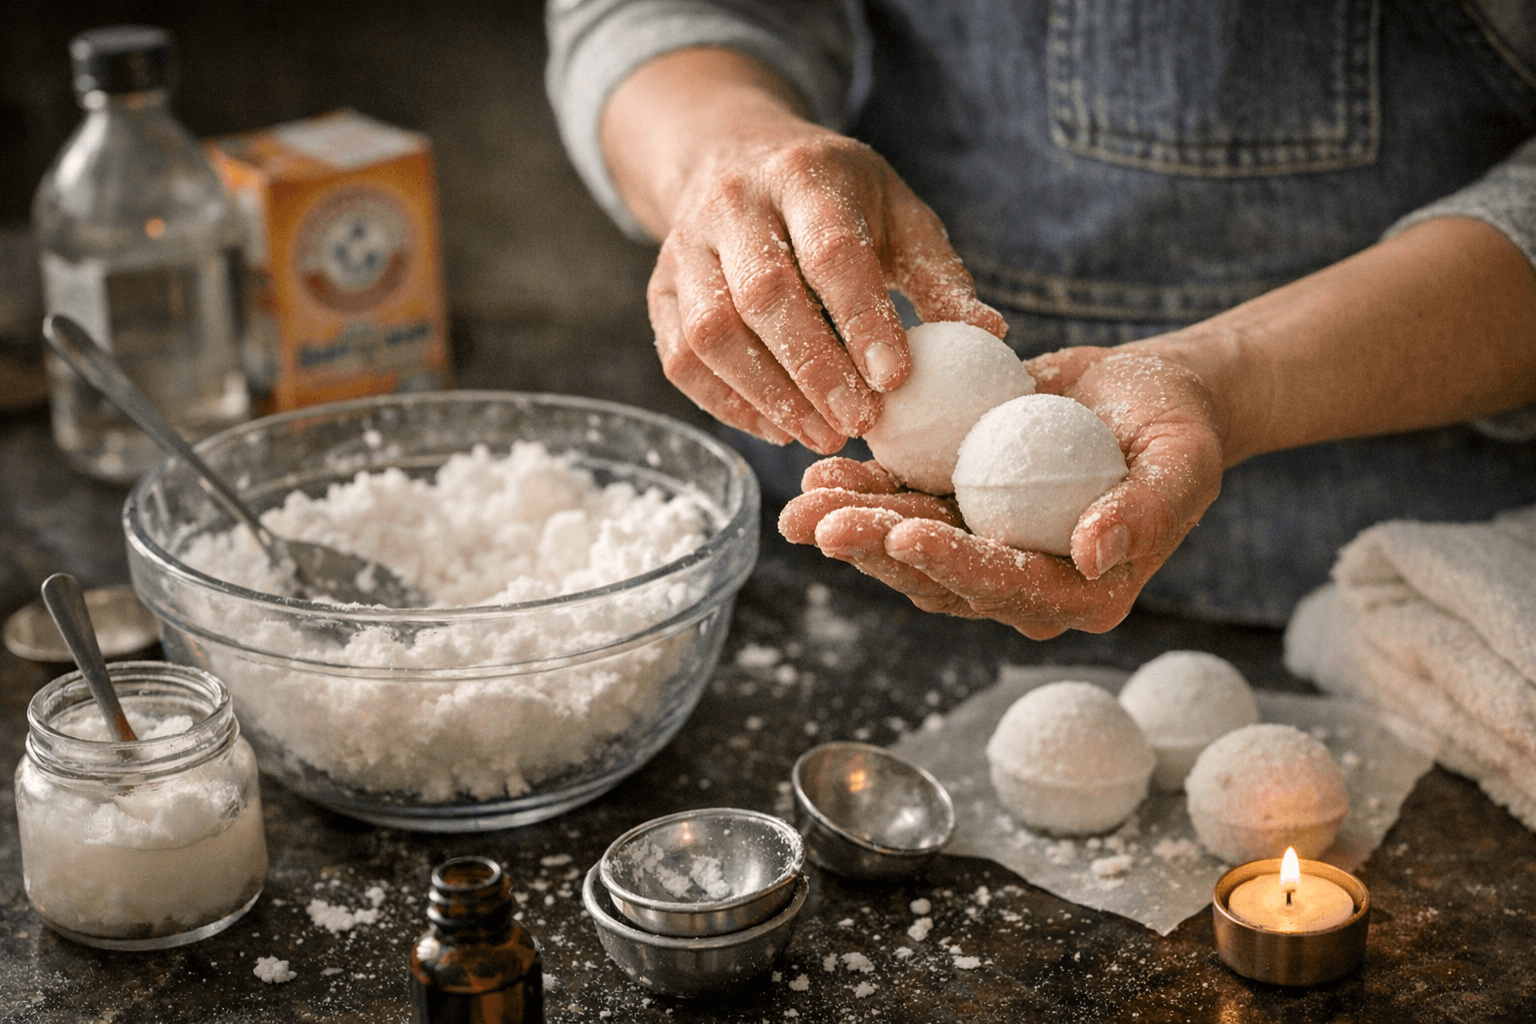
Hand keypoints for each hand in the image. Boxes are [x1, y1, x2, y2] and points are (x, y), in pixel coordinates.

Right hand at [647, 123, 1005, 452]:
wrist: (731, 155)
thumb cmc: (834, 198)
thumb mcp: (896, 212)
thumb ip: (939, 274)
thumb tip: (993, 335)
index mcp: (803, 173)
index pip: (831, 251)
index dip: (863, 319)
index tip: (895, 380)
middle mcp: (731, 204)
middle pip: (762, 295)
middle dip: (814, 370)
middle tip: (859, 426)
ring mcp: (683, 248)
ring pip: (710, 333)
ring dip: (768, 396)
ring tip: (821, 436)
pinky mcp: (658, 291)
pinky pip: (680, 359)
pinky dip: (728, 404)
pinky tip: (777, 428)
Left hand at [778, 350, 1223, 637]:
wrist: (1152, 398)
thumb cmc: (1180, 430)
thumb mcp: (1183, 463)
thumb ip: (1146, 513)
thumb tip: (1095, 552)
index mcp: (1082, 592)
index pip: (1009, 585)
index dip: (954, 563)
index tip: (906, 532)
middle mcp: (1026, 585)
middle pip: (941, 577)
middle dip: (876, 548)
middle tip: (820, 522)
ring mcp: (987, 551)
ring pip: (908, 553)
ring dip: (854, 527)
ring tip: (801, 503)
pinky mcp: (960, 515)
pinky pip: (905, 510)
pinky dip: (863, 494)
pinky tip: (822, 475)